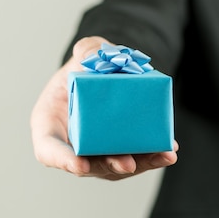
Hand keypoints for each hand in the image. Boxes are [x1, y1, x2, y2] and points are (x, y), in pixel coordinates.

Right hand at [30, 36, 177, 180]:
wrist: (107, 76)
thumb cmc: (87, 68)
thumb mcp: (85, 54)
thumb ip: (87, 51)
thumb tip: (92, 56)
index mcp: (49, 125)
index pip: (50, 150)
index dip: (63, 160)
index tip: (80, 164)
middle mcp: (72, 144)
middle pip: (89, 164)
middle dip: (110, 165)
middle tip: (128, 163)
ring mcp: (96, 152)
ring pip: (117, 167)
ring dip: (141, 164)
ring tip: (163, 156)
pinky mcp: (120, 152)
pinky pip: (136, 158)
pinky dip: (152, 156)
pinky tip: (169, 151)